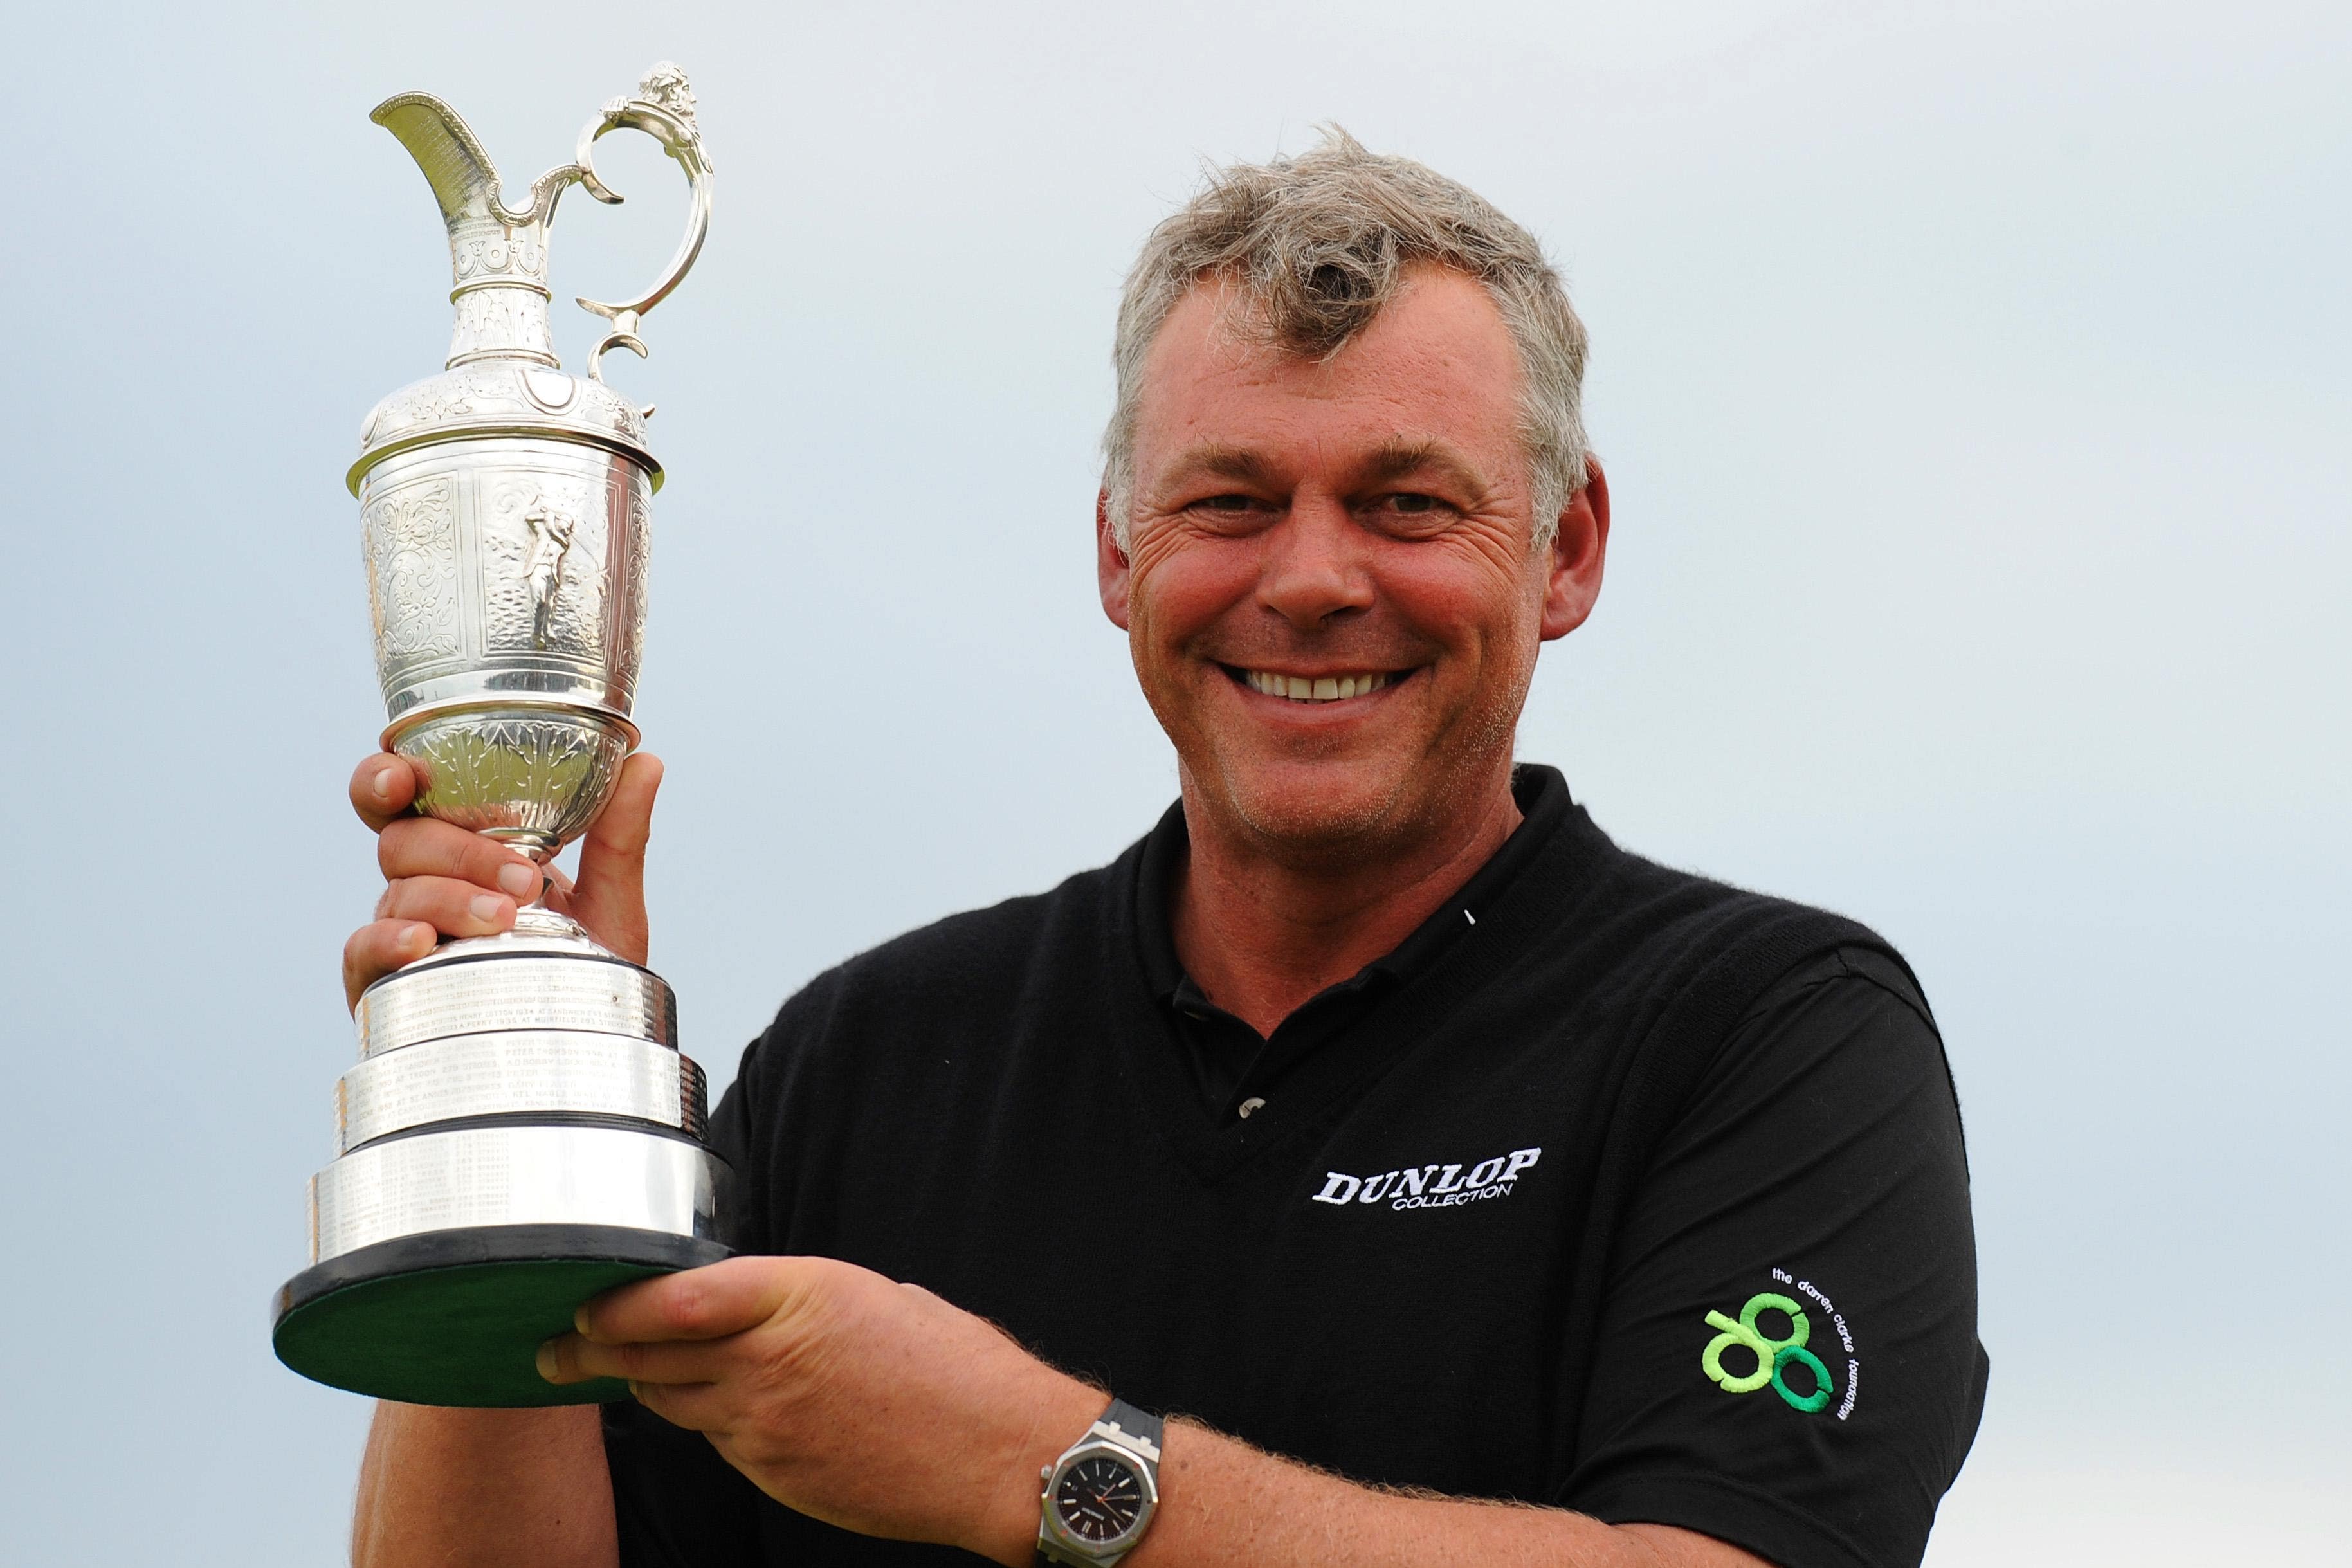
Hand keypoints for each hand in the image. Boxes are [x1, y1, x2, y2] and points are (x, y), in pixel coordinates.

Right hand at [339, 750, 663, 1009]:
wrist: (580, 1057)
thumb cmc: (580, 975)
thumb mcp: (610, 904)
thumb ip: (620, 836)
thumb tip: (646, 763)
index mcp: (465, 850)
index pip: (410, 798)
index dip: (389, 778)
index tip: (407, 777)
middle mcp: (424, 884)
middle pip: (403, 839)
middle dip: (461, 849)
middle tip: (526, 879)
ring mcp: (401, 933)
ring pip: (397, 891)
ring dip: (451, 897)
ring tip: (506, 919)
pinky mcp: (385, 986)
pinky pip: (363, 951)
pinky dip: (388, 940)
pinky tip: (422, 943)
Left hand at [535, 1257, 1100, 1563]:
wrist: (997, 1454)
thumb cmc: (955, 1367)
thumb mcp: (876, 1297)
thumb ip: (800, 1301)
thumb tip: (758, 1308)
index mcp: (798, 1296)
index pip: (672, 1299)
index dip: (614, 1304)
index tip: (583, 1301)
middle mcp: (769, 1360)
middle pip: (648, 1354)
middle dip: (591, 1349)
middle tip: (555, 1347)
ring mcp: (766, 1425)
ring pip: (672, 1400)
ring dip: (644, 1384)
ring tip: (618, 1371)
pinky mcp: (774, 1473)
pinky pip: (716, 1440)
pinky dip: (704, 1420)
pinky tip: (712, 1408)